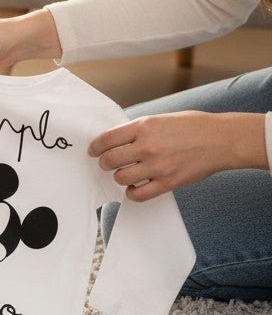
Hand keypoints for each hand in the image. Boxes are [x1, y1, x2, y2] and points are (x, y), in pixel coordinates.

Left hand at [88, 110, 265, 201]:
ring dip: (119, 177)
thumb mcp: (158, 119)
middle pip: (110, 160)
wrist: (220, 140)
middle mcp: (147, 146)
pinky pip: (138, 194)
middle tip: (108, 163)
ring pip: (121, 178)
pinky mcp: (168, 183)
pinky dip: (132, 192)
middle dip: (105, 162)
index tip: (93, 151)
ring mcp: (157, 166)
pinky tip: (136, 186)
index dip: (95, 147)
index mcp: (143, 127)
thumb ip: (137, 130)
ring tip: (125, 173)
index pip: (106, 139)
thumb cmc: (190, 126)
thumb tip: (115, 140)